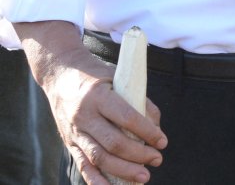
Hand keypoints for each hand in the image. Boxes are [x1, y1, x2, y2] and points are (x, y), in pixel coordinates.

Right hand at [17, 21, 165, 184]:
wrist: (59, 74)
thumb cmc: (96, 75)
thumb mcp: (118, 77)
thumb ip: (138, 100)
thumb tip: (156, 126)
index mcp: (98, 96)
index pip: (127, 118)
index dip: (147, 132)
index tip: (162, 141)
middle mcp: (84, 116)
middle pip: (113, 142)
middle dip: (138, 155)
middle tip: (157, 160)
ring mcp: (74, 131)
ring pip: (99, 157)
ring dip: (123, 170)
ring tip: (143, 176)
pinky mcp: (69, 142)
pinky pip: (82, 165)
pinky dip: (97, 180)